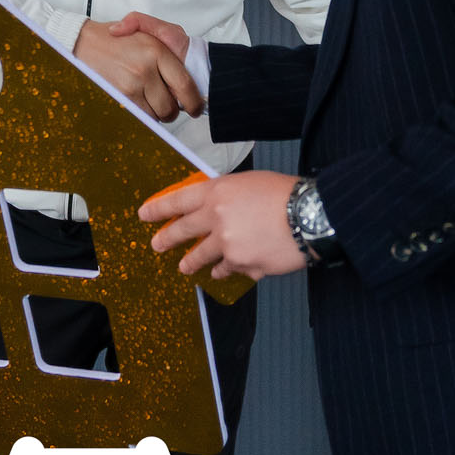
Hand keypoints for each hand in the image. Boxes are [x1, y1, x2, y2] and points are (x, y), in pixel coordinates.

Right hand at [75, 20, 202, 119]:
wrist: (82, 43)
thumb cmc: (114, 38)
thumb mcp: (145, 27)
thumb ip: (169, 34)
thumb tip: (187, 64)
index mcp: (156, 51)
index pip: (185, 85)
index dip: (194, 102)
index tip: (194, 107)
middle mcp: (144, 69)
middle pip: (170, 107)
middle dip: (171, 109)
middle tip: (165, 101)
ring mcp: (130, 86)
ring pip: (155, 116)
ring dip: (155, 113)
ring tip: (147, 98)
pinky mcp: (118, 98)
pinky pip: (139, 117)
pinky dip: (141, 114)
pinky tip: (136, 101)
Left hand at [139, 170, 306, 279]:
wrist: (310, 216)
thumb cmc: (284, 193)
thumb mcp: (249, 182)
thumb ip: (226, 195)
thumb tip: (212, 206)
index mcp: (216, 193)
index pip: (178, 200)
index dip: (158, 208)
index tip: (144, 215)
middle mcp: (216, 219)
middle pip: (182, 231)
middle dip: (167, 239)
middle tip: (156, 246)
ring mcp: (228, 245)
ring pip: (202, 257)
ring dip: (192, 263)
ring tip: (186, 267)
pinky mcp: (243, 265)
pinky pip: (230, 270)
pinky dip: (228, 270)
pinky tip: (225, 271)